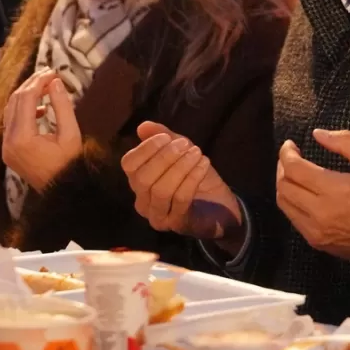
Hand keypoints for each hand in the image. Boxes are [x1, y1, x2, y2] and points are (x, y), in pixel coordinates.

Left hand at [1, 70, 82, 190]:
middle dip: (31, 85)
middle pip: (15, 101)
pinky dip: (23, 110)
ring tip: (46, 86)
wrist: (62, 193)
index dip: (39, 82)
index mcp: (22, 137)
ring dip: (26, 95)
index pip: (26, 99)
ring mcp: (5, 146)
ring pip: (10, 110)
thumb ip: (62, 106)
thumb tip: (55, 82)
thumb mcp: (71, 133)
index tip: (54, 72)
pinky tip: (41, 109)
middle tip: (49, 74)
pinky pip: (11, 122)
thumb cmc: (70, 164)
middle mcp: (8, 141)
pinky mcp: (7, 149)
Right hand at [122, 121, 242, 241]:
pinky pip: (181, 199)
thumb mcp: (181, 153)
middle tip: (185, 144)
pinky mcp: (178, 224)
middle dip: (164, 157)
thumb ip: (163, 138)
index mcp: (139, 183)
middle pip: (142, 179)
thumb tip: (143, 126)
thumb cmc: (195, 178)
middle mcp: (143, 202)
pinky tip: (204, 164)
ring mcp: (159, 217)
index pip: (129, 165)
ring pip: (161, 190)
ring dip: (181, 167)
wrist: (220, 205)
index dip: (145, 149)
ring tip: (197, 153)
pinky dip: (192, 178)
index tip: (166, 137)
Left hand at [277, 129, 349, 265]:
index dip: (286, 153)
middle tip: (290, 157)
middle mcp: (318, 212)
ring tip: (293, 174)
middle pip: (283, 186)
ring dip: (284, 185)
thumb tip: (317, 134)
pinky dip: (292, 203)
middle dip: (282, 167)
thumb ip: (346, 143)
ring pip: (284, 204)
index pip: (293, 168)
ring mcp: (315, 231)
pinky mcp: (318, 243)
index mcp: (333, 189)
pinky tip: (303, 194)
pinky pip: (294, 219)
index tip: (290, 145)